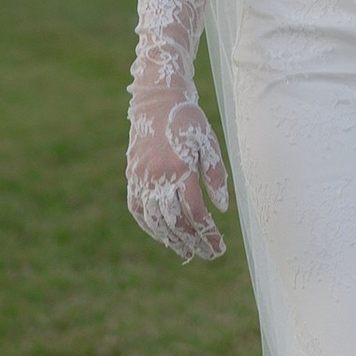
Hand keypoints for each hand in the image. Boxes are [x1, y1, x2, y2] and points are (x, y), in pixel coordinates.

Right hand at [128, 94, 229, 261]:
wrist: (156, 100)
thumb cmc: (188, 120)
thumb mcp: (209, 142)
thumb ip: (216, 175)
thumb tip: (222, 208)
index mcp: (181, 168)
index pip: (196, 212)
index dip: (208, 233)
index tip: (219, 247)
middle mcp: (159, 177)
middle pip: (176, 222)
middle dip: (193, 242)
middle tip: (207, 255)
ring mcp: (142, 178)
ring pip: (155, 220)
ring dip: (172, 239)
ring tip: (186, 251)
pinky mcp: (132, 176)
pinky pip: (138, 210)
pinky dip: (150, 226)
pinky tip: (163, 235)